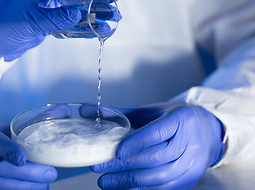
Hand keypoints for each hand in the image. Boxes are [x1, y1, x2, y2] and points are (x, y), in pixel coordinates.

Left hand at [0, 0, 118, 60]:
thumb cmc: (4, 27)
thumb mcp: (32, 21)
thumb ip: (57, 18)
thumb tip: (79, 15)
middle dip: (97, 5)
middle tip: (115, 12)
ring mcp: (47, 10)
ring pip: (74, 12)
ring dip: (92, 18)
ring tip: (111, 23)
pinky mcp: (47, 23)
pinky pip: (68, 24)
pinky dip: (81, 28)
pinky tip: (96, 31)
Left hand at [91, 102, 225, 189]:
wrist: (206, 131)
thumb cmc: (173, 118)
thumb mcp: (150, 111)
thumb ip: (119, 112)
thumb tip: (85, 109)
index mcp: (181, 119)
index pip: (158, 133)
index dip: (137, 143)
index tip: (116, 152)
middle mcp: (190, 142)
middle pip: (155, 158)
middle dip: (124, 165)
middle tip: (99, 168)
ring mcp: (192, 164)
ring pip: (159, 177)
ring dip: (129, 181)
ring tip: (105, 182)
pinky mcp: (190, 179)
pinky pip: (164, 189)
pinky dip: (141, 189)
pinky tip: (122, 188)